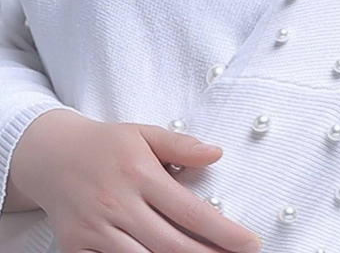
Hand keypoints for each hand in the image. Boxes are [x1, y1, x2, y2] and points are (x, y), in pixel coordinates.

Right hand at [9, 109, 261, 252]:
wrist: (52, 155)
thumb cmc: (106, 145)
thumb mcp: (143, 133)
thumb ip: (180, 145)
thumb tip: (216, 153)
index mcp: (140, 173)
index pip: (191, 211)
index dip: (223, 232)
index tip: (250, 243)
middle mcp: (119, 203)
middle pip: (172, 245)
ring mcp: (96, 229)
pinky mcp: (75, 248)